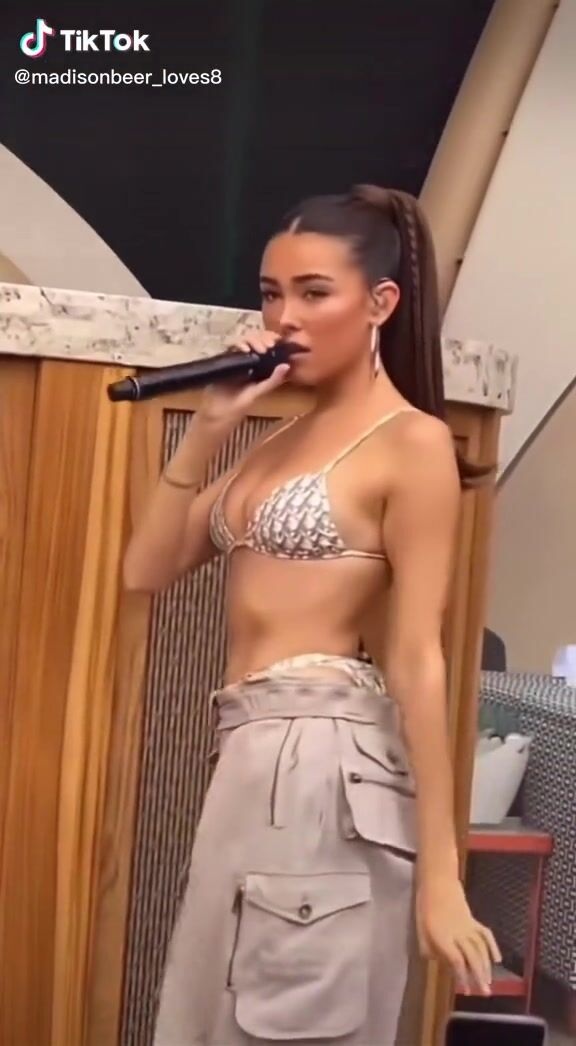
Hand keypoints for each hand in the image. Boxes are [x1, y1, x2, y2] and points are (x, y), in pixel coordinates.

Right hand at [197, 330, 290, 427]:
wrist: (222, 409)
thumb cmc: (243, 401)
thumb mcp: (261, 390)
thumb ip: (274, 379)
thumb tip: (287, 365)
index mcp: (261, 362)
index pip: (267, 342)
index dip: (272, 338)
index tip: (277, 342)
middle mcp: (249, 356)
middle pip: (256, 337)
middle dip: (264, 338)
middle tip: (269, 346)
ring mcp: (237, 355)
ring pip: (245, 338)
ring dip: (253, 340)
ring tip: (260, 349)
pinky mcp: (225, 357)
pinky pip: (231, 345)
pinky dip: (238, 344)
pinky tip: (244, 349)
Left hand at [416, 877, 500, 995]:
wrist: (438, 881)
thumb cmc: (425, 905)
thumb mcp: (419, 928)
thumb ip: (428, 948)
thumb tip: (439, 961)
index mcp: (442, 936)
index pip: (456, 960)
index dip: (461, 976)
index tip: (464, 990)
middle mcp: (458, 933)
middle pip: (472, 957)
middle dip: (478, 976)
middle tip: (484, 993)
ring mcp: (468, 926)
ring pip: (481, 948)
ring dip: (486, 967)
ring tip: (489, 982)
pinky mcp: (473, 920)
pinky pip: (486, 935)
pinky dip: (493, 947)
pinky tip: (497, 959)